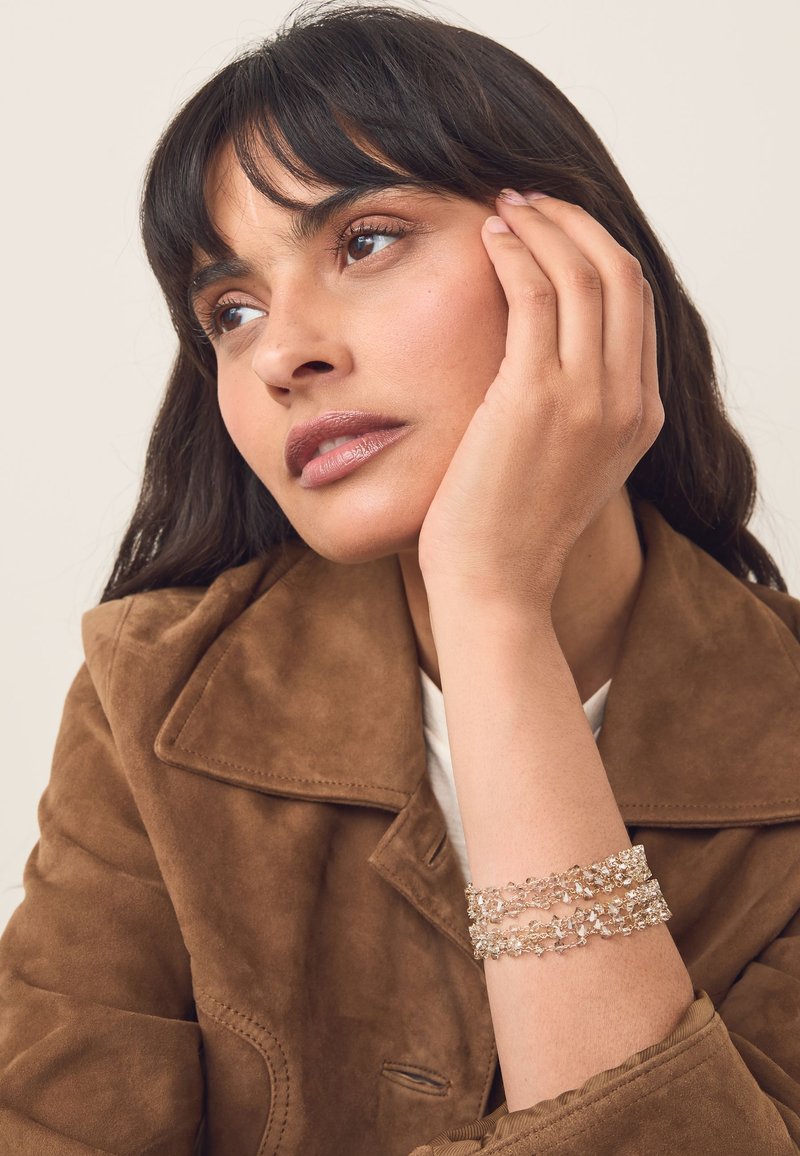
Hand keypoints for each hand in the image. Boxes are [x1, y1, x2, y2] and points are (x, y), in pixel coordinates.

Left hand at [416, 190, 663, 612]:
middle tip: (529, 200)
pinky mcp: (536, 398)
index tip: (555, 227)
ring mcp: (588, 398)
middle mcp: (627, 401)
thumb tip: (541, 348)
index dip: (597, 250)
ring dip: (542, 226)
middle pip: (620, 275)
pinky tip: (489, 239)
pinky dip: (515, 255)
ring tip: (503, 206)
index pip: (635, 305)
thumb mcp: (566, 461)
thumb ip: (575, 405)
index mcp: (642, 415)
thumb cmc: (512, 526)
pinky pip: (537, 296)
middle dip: (575, 222)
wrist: (495, 583)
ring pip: (582, 274)